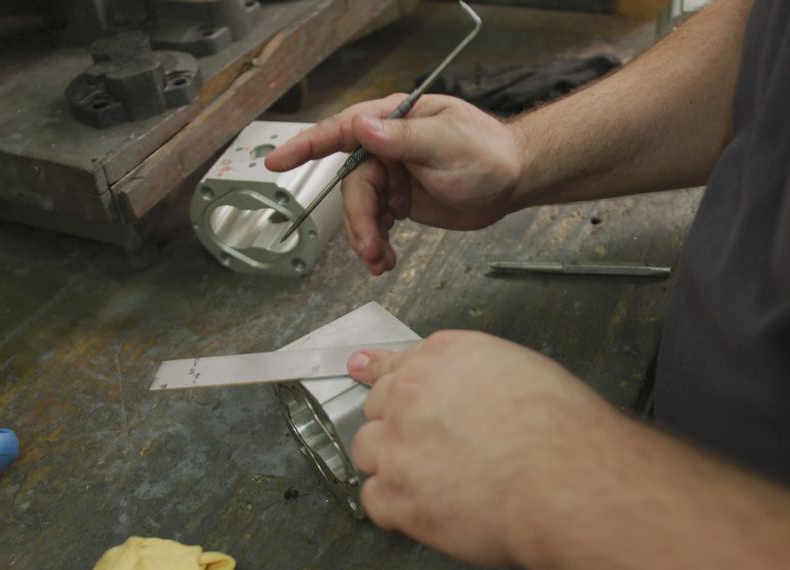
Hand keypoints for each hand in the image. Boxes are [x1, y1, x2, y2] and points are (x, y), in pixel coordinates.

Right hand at [265, 94, 524, 274]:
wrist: (512, 180)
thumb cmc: (488, 151)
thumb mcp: (447, 143)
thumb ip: (405, 138)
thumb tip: (364, 128)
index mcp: (393, 121)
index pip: (341, 131)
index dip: (306, 146)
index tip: (277, 161)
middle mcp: (387, 147)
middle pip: (354, 185)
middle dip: (359, 220)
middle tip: (370, 246)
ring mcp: (393, 175)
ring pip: (363, 209)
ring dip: (367, 237)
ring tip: (379, 261)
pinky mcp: (401, 200)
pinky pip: (378, 223)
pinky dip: (378, 244)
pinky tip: (385, 260)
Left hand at [346, 330, 618, 565]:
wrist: (564, 478)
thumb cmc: (560, 429)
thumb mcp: (523, 371)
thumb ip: (477, 376)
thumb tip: (470, 394)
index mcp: (443, 357)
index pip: (395, 363)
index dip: (378, 373)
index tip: (359, 369)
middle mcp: (411, 394)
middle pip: (377, 408)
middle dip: (398, 426)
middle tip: (430, 447)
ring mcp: (398, 446)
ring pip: (367, 451)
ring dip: (391, 464)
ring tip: (431, 479)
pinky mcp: (397, 496)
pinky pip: (373, 499)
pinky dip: (393, 506)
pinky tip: (423, 506)